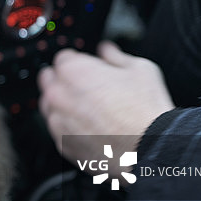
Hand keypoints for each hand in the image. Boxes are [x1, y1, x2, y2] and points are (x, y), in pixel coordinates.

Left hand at [37, 41, 173, 176]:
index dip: (79, 61)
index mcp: (73, 71)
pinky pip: (59, 131)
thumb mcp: (139, 69)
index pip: (63, 58)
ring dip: (64, 106)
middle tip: (87, 88)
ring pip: (51, 108)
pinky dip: (70, 129)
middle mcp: (59, 96)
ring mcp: (58, 122)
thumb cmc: (145, 112)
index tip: (88, 68)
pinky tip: (92, 129)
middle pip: (49, 81)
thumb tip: (107, 51)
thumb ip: (116, 55)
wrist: (151, 149)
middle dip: (65, 81)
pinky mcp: (62, 145)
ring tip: (91, 111)